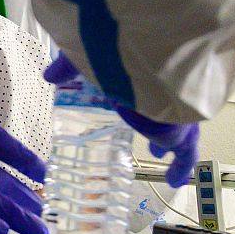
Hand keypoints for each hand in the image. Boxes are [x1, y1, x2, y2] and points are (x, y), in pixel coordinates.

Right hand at [43, 53, 199, 187]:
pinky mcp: (182, 135)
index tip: (133, 106)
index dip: (140, 98)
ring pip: (179, 134)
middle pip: (167, 113)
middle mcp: (167, 92)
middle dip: (161, 125)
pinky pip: (185, 156)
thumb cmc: (120, 53)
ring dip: (170, 147)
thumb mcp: (87, 58)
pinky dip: (180, 168)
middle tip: (154, 139)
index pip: (147, 88)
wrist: (154, 64)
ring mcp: (179, 115)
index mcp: (148, 74)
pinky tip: (175, 180)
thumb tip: (49, 74)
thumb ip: (69, 66)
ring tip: (159, 157)